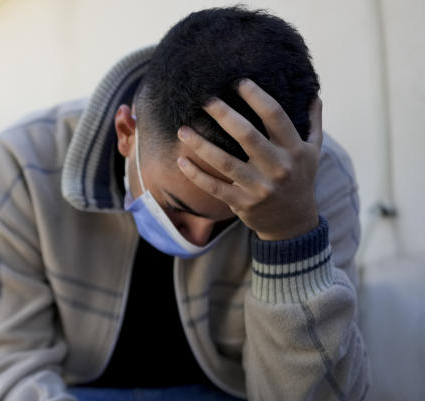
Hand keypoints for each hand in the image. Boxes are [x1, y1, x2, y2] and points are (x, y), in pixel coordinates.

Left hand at [176, 79, 321, 240]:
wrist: (293, 223)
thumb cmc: (301, 180)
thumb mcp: (314, 152)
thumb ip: (313, 122)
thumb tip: (314, 93)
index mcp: (294, 149)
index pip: (275, 117)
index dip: (257, 97)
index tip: (240, 83)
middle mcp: (277, 167)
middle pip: (247, 136)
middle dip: (224, 115)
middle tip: (205, 100)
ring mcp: (259, 187)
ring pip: (225, 162)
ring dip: (201, 145)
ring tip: (183, 129)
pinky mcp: (242, 203)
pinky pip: (214, 187)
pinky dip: (196, 175)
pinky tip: (181, 160)